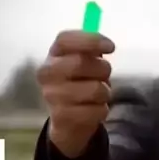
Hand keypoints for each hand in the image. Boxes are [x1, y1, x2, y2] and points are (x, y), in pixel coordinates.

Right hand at [37, 30, 114, 157]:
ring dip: (105, 92)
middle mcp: (47, 73)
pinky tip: (92, 110)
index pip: (65, 40)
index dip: (90, 40)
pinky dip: (102, 110)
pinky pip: (97, 110)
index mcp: (54, 54)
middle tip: (105, 75)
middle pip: (81, 63)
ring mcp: (51, 96)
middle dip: (102, 69)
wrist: (67, 119)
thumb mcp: (85, 60)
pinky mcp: (61, 118)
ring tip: (97, 94)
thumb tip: (107, 45)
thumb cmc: (80, 81)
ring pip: (95, 89)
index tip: (111, 47)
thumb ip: (92, 49)